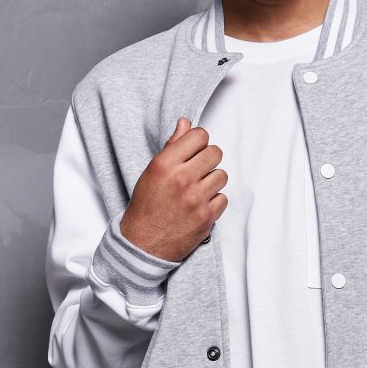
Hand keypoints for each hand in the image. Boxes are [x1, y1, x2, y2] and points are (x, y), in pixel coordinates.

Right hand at [119, 118, 227, 261]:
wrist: (143, 244)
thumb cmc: (146, 206)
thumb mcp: (152, 172)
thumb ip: (172, 147)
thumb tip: (185, 123)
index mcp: (164, 164)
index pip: (199, 136)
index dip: (198, 142)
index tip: (194, 151)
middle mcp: (181, 179)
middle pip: (215, 153)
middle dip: (208, 159)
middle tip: (198, 170)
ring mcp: (196, 199)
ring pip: (222, 175)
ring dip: (212, 181)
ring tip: (198, 190)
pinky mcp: (206, 217)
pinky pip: (223, 198)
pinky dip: (214, 202)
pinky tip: (200, 206)